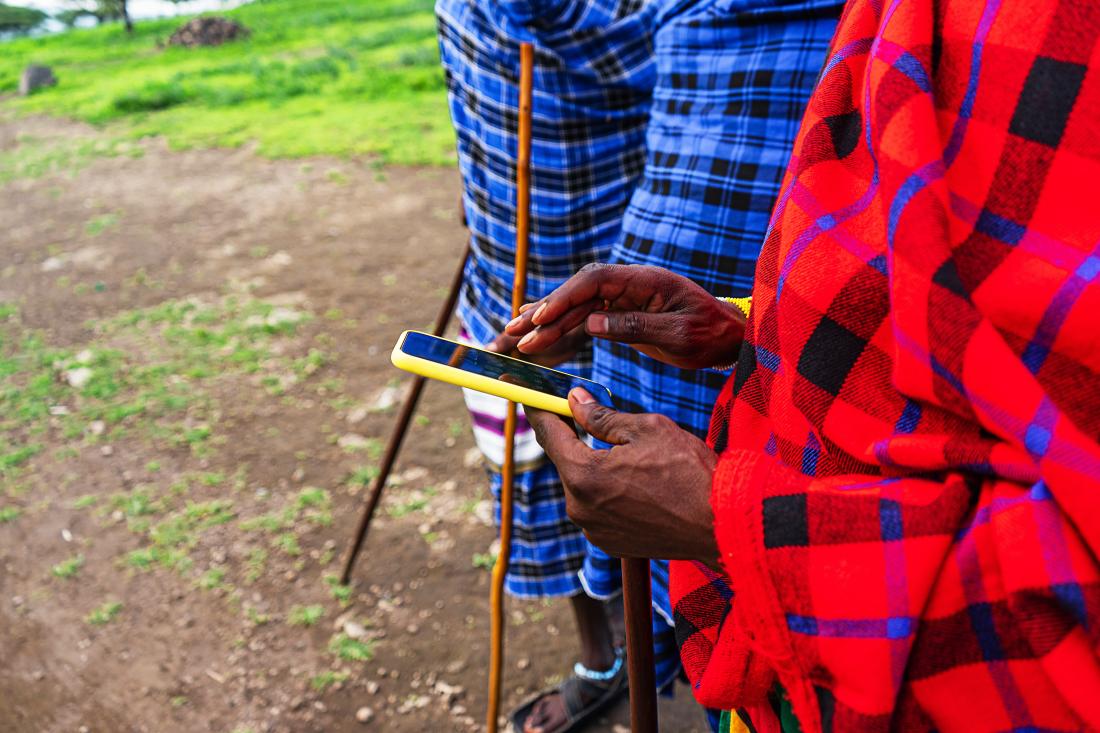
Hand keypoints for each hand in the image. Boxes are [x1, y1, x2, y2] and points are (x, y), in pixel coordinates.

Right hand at [503, 263, 745, 369]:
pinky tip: (537, 339)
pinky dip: (560, 331)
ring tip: (513, 340)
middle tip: (512, 333)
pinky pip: (583, 322)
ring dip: (544, 325)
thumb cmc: (711, 333)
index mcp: (643, 280)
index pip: (593, 281)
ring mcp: (622, 300)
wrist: (730, 338)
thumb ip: (636, 325)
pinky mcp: (620, 316)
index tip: (540, 318)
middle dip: (542, 313)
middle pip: (576, 294)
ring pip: (575, 310)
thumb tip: (591, 322)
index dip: (564, 298)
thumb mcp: (680, 334)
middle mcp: (627, 285)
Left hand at [524, 388, 719, 563]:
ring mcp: (593, 530)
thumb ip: (601, 416)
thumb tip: (574, 400)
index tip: (515, 386)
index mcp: (583, 474)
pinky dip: (611, 492)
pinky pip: (599, 508)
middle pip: (566, 459)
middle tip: (595, 416)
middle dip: (576, 436)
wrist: (723, 524)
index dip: (533, 404)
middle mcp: (579, 506)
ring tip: (637, 458)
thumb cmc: (689, 471)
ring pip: (584, 484)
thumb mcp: (645, 429)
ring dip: (598, 466)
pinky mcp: (610, 544)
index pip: (547, 431)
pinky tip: (642, 485)